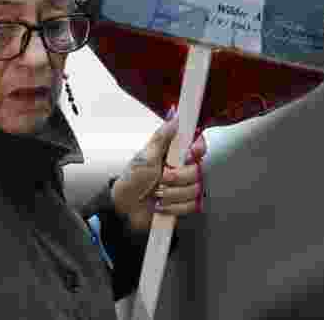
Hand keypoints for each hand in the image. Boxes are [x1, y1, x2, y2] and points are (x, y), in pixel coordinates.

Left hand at [111, 114, 207, 232]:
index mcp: (174, 154)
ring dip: (173, 193)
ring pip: (195, 189)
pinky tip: (161, 205)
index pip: (199, 147)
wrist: (124, 207)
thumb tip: (175, 116)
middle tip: (162, 177)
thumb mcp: (146, 156)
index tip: (189, 154)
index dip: (198, 149)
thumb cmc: (132, 179)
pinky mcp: (184, 204)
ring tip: (157, 193)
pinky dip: (174, 207)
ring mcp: (184, 187)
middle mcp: (182, 169)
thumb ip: (162, 136)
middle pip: (198, 170)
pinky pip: (192, 205)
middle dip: (178, 177)